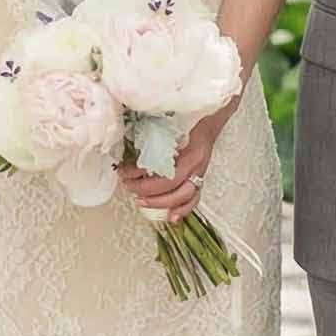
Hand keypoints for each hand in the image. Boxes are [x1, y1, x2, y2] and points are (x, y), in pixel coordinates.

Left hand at [117, 95, 239, 226]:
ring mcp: (200, 173)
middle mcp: (197, 165)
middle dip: (147, 191)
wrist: (211, 118)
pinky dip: (182, 210)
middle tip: (129, 186)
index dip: (141, 175)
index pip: (163, 170)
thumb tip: (130, 143)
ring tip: (141, 202)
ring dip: (160, 203)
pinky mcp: (200, 178)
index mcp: (189, 150)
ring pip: (183, 197)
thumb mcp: (171, 123)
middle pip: (171, 187)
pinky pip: (194, 199)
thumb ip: (155, 134)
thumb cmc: (190, 119)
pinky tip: (170, 217)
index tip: (124, 171)